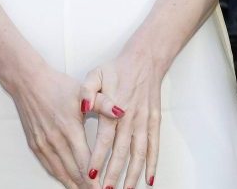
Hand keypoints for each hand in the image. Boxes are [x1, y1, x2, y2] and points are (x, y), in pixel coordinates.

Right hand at [2, 62, 95, 188]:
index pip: (85, 162)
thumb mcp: (82, 91)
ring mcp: (43, 144)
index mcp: (70, 128)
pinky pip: (49, 167)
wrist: (28, 81)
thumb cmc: (56, 85)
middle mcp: (56, 140)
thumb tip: (122, 112)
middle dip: (88, 186)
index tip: (105, 187)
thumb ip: (103, 103)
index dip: (96, 179)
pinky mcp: (35, 145)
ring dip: (74, 184)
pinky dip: (60, 177)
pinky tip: (69, 182)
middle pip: (74, 172)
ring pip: (61, 172)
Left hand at [82, 47, 167, 188]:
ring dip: (133, 174)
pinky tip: (149, 179)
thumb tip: (82, 106)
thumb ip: (86, 91)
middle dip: (114, 173)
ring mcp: (144, 121)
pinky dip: (152, 163)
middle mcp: (130, 118)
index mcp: (113, 108)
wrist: (145, 60)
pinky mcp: (154, 122)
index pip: (104, 139)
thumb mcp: (95, 74)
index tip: (91, 175)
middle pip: (122, 151)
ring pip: (139, 153)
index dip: (98, 158)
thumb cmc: (117, 68)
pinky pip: (154, 146)